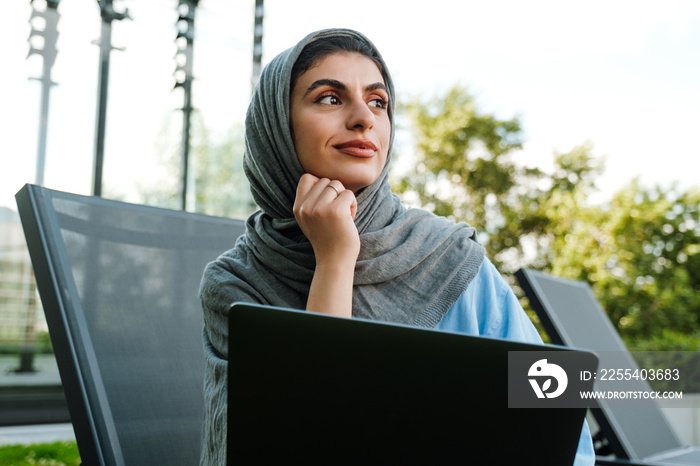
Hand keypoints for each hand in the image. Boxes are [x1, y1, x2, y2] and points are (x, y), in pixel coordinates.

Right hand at [293, 174, 358, 316]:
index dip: (320, 185)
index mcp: (297, 207)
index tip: (326, 202)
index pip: (307, 178)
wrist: (334, 261)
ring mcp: (320, 208)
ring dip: (345, 198)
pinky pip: (349, 194)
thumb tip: (324, 179)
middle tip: (336, 213)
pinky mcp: (336, 211)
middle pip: (326, 180)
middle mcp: (305, 207)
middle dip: (335, 193)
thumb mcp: (310, 219)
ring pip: (337, 185)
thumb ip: (311, 200)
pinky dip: (353, 205)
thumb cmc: (328, 238)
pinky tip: (349, 219)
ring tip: (342, 216)